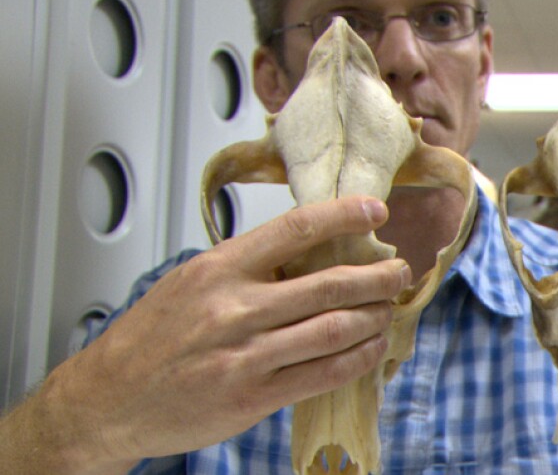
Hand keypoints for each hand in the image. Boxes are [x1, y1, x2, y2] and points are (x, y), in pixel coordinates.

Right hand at [30, 196, 409, 470]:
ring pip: (334, 328)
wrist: (108, 399)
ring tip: (390, 308)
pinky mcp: (254, 395)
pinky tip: (372, 348)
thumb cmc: (149, 338)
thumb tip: (308, 254)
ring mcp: (246, 354)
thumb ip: (247, 267)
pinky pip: (322, 373)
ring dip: (374, 317)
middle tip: (399, 271)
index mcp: (219, 270)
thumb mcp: (191, 282)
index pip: (295, 229)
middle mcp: (235, 308)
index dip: (344, 215)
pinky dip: (357, 359)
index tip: (375, 209)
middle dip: (376, 276)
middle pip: (328, 283)